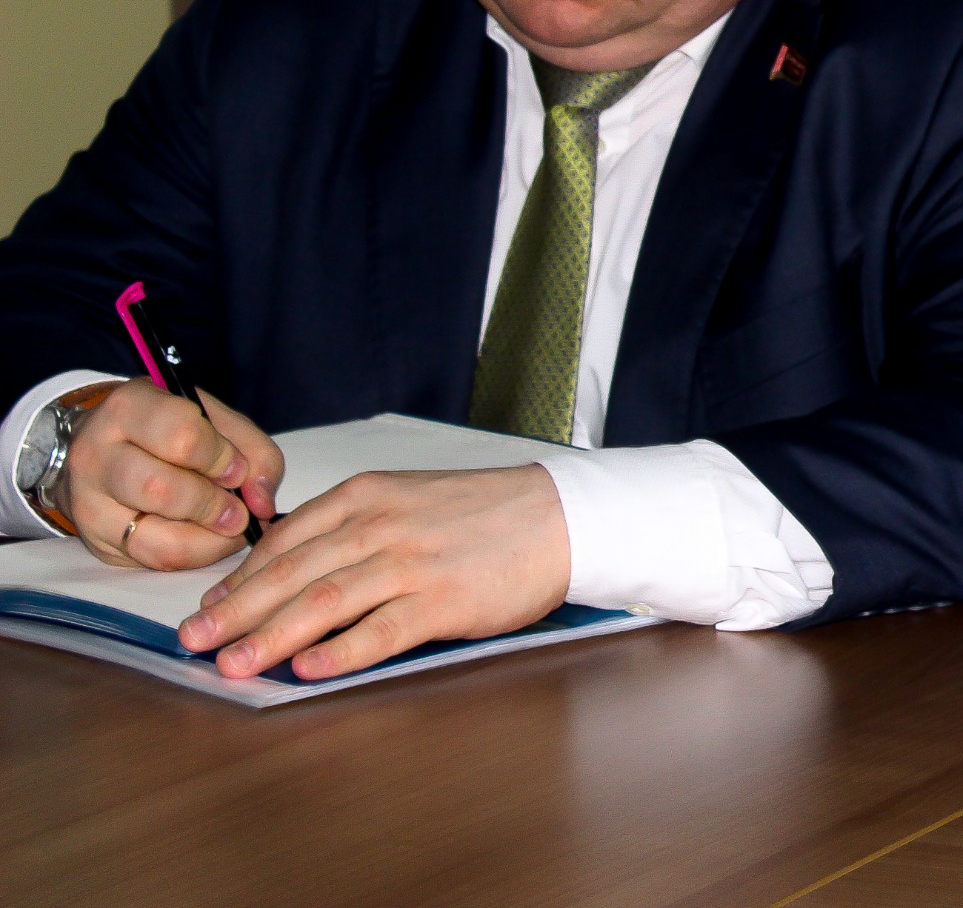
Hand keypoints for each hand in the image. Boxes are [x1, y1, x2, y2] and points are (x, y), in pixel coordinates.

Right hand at [62, 380, 282, 570]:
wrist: (105, 448)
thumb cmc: (168, 430)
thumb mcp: (216, 421)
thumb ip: (253, 452)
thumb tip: (262, 503)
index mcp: (128, 408)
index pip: (181, 436)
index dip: (220, 458)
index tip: (237, 471)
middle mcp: (96, 454)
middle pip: (160, 489)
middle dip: (213, 505)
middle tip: (240, 511)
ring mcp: (87, 502)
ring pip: (154, 537)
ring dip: (208, 539)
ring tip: (230, 527)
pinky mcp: (96, 540)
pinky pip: (151, 560)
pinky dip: (193, 554)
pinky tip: (208, 538)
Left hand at [175, 465, 569, 679]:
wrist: (561, 516)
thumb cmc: (485, 512)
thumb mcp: (409, 498)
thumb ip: (354, 524)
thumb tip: (295, 564)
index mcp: (368, 496)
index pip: (285, 541)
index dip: (240, 579)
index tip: (210, 609)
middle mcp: (381, 527)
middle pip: (292, 574)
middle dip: (236, 613)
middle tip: (196, 644)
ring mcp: (410, 564)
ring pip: (323, 603)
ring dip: (271, 638)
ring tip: (235, 666)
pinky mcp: (442, 601)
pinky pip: (379, 632)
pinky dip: (340, 652)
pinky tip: (308, 671)